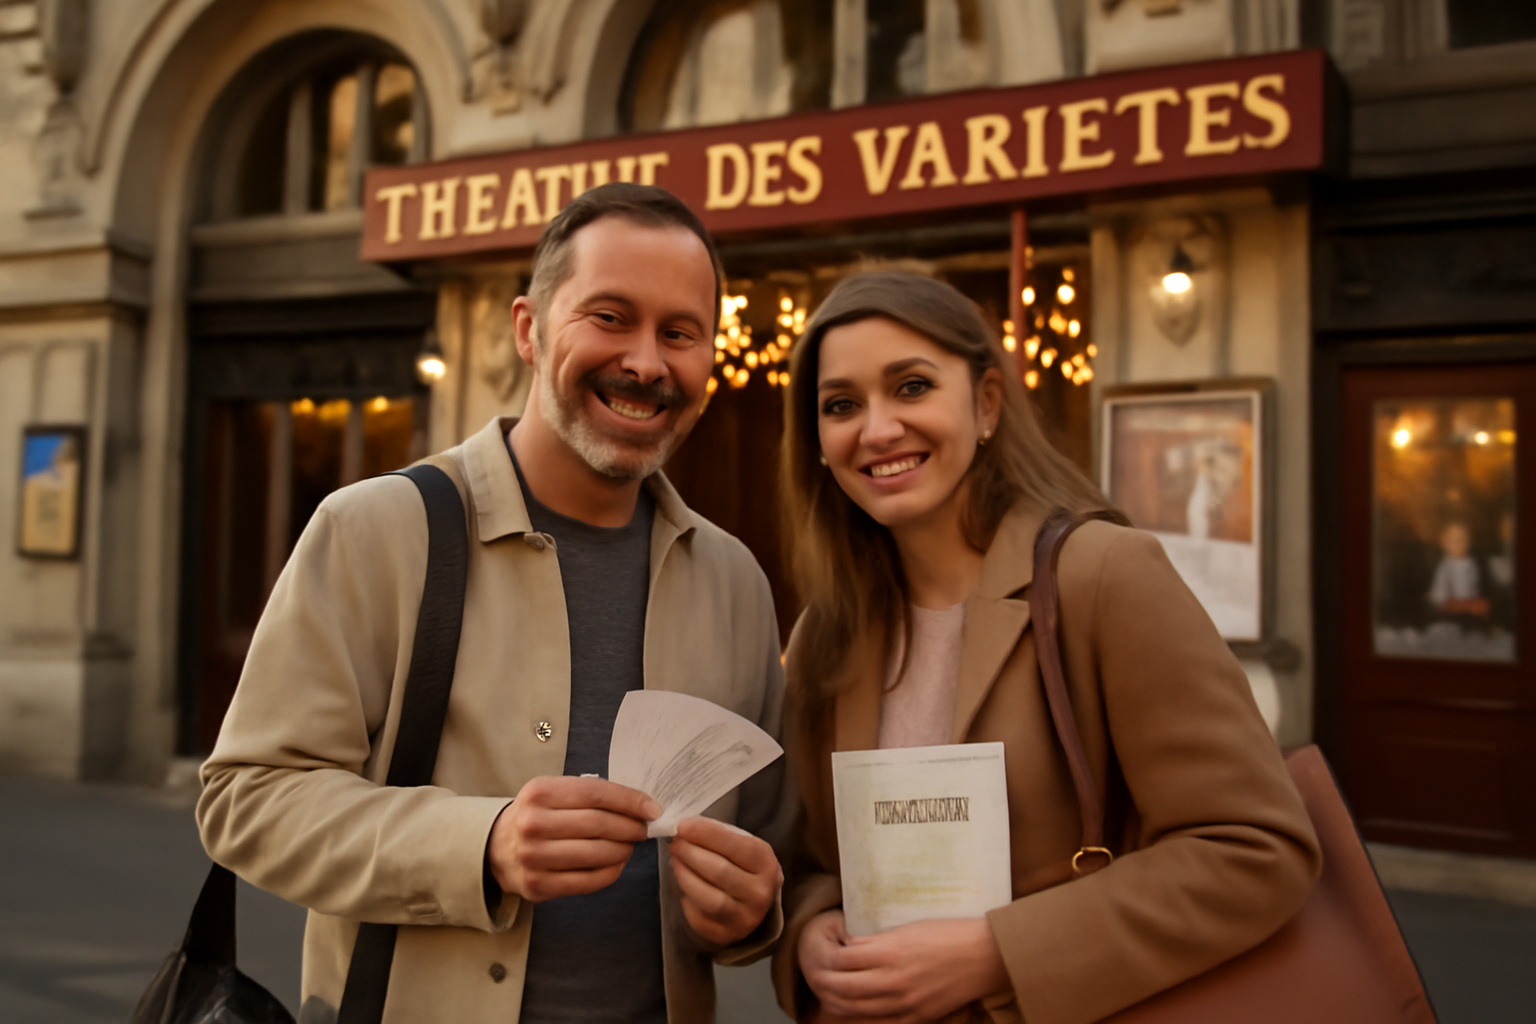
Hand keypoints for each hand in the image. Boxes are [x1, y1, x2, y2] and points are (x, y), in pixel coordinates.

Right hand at [486, 776, 659, 901]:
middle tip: (643, 829)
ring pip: (596, 854)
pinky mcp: (538, 886)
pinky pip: (588, 881)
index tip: (651, 808)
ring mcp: (534, 857)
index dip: (629, 801)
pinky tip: (616, 863)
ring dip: (623, 850)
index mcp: (539, 792)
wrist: (497, 848)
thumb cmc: (537, 816)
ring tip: (629, 846)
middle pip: (598, 824)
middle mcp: (533, 824)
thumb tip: (641, 806)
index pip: (596, 793)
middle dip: (630, 827)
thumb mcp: (554, 793)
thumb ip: (591, 795)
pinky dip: (611, 872)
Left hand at [668, 816, 782, 946]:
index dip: (705, 834)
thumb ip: (719, 837)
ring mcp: (744, 918)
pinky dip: (686, 898)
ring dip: (685, 875)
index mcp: (766, 864)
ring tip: (675, 861)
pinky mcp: (725, 935)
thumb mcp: (743, 846)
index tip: (682, 825)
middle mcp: (759, 893)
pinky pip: (698, 917)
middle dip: (690, 853)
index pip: (734, 845)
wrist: (757, 904)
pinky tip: (684, 884)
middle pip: (718, 871)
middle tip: (674, 843)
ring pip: (707, 898)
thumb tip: (684, 828)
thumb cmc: (744, 866)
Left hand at [799, 910, 1008, 1022]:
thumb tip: (851, 944)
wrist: (985, 956)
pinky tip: (856, 1007)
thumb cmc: (950, 933)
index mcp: (890, 952)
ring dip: (836, 1000)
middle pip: (841, 987)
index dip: (829, 953)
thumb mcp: (909, 927)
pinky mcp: (917, 1017)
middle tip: (817, 971)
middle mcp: (893, 981)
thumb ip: (878, 940)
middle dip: (822, 980)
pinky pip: (879, 1022)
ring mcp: (904, 1003)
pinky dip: (861, 1015)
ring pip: (854, 1009)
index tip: (828, 946)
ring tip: (829, 990)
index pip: (842, 959)